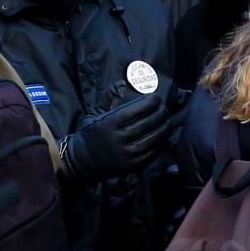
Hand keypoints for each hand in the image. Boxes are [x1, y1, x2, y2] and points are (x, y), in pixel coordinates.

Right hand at [59, 89, 176, 187]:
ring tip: (167, 122)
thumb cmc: (90, 134)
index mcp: (108, 124)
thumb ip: (108, 98)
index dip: (149, 102)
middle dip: (160, 114)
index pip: (135, 110)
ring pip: (151, 139)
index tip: (156, 97)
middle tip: (165, 109)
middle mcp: (117, 139)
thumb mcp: (94, 114)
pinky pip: (150, 155)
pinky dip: (160, 145)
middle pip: (146, 124)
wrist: (82, 161)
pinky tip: (164, 138)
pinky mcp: (130, 166)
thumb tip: (122, 83)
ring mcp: (124, 155)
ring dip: (163, 129)